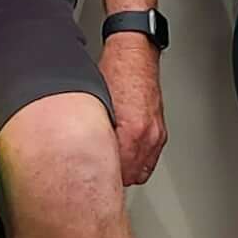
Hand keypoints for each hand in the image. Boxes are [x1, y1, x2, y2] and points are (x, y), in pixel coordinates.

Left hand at [100, 34, 167, 184]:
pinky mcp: (159, 130)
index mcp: (132, 131)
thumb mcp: (94, 106)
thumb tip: (78, 153)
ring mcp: (156, 134)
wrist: (134, 55)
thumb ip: (91, 135)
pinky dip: (137, 161)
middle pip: (131, 176)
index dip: (102, 180)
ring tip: (110, 167)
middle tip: (97, 177)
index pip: (119, 173)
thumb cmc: (115, 74)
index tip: (90, 182)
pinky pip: (149, 157)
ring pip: (142, 169)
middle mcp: (147, 135)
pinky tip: (123, 155)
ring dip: (126, 171)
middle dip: (114, 178)